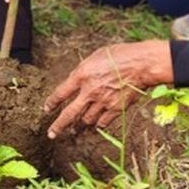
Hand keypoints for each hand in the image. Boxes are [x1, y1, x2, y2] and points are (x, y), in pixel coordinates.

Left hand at [44, 41, 173, 137]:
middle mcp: (90, 91)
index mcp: (82, 75)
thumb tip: (76, 80)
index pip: (61, 92)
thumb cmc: (120, 55)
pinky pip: (102, 122)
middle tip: (51, 134)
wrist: (141, 64)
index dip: (52, 102)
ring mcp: (102, 102)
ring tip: (77, 128)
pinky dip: (98, 123)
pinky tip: (96, 123)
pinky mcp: (115, 109)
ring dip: (81, 123)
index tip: (47, 109)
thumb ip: (84, 70)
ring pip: (86, 119)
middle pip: (69, 114)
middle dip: (58, 126)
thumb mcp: (96, 56)